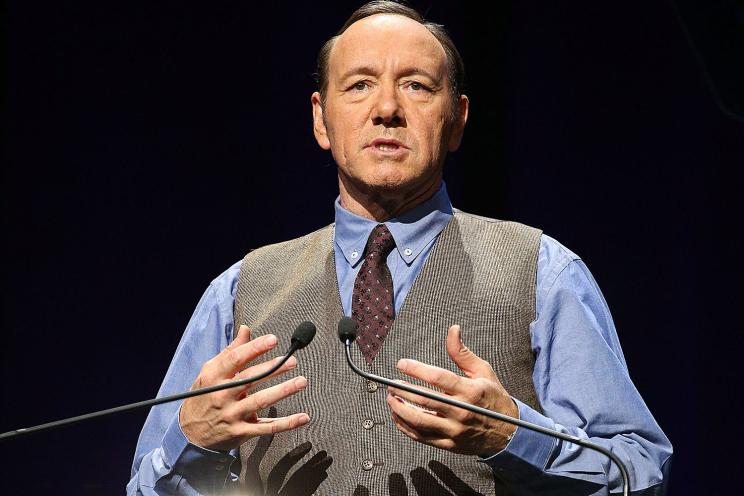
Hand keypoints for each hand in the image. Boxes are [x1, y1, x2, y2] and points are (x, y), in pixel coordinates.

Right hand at [179, 325, 309, 450]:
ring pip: (261, 401)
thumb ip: (231, 351)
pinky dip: (287, 423)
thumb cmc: (204, 396)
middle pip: (251, 379)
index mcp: (214, 377)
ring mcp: (232, 415)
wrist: (190, 434)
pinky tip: (303, 417)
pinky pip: (267, 428)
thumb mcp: (211, 372)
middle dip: (273, 368)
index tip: (273, 339)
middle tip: (292, 361)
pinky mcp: (241, 432)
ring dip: (283, 391)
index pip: (235, 359)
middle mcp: (222, 395)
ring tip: (301, 381)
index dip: (254, 348)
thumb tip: (246, 329)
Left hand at [386, 325, 517, 455]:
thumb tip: (452, 330)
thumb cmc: (493, 397)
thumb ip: (462, 352)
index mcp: (470, 391)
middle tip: (392, 383)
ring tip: (391, 399)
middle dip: (402, 389)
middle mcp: (461, 411)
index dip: (416, 369)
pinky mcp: (450, 444)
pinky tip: (398, 416)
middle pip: (424, 400)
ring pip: (419, 421)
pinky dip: (405, 427)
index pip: (438, 378)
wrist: (508, 432)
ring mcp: (455, 430)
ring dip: (400, 409)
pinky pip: (422, 437)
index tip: (402, 363)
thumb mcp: (483, 371)